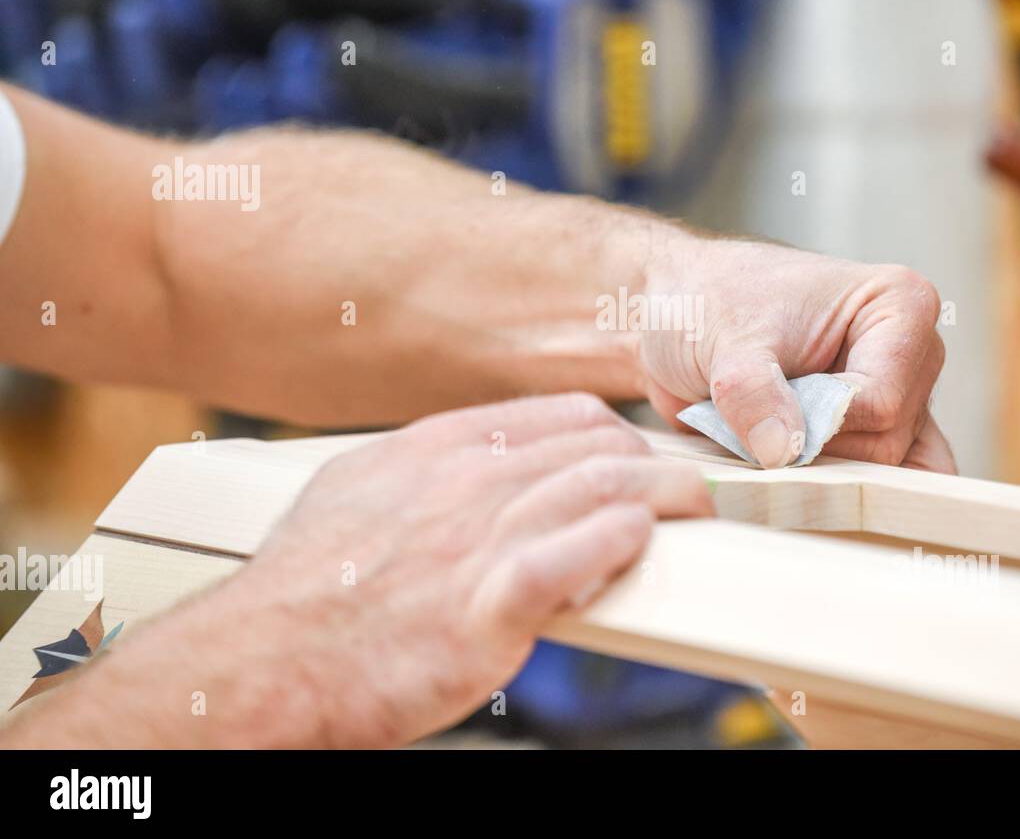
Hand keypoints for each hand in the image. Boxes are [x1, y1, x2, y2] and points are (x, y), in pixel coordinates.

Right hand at [7, 394, 713, 748]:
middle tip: (688, 486)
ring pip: (601, 486)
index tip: (640, 456)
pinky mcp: (487, 607)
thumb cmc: (305, 592)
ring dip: (664, 495)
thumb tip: (468, 471)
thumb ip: (422, 476)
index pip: (558, 418)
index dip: (614, 435)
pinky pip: (577, 555)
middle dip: (655, 462)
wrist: (262, 663)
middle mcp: (463, 481)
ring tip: (697, 508)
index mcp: (435, 451)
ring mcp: (476, 539)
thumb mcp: (356, 496)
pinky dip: (619, 542)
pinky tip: (637, 543)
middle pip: (594, 445)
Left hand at [638, 236, 955, 472]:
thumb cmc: (710, 304)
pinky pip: (876, 485)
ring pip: (879, 472)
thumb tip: (782, 452)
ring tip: (763, 438)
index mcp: (900, 305)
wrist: (678, 315)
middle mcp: (914, 354)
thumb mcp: (723, 341)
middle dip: (814, 447)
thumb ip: (752, 394)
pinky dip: (830, 493)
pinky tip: (787, 482)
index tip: (764, 410)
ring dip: (815, 471)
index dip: (820, 422)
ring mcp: (899, 398)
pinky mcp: (873, 434)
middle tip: (754, 422)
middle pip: (885, 443)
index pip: (882, 400)